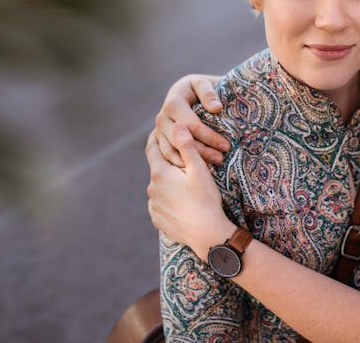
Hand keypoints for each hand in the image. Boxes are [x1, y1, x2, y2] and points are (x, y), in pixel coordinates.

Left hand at [146, 124, 235, 259]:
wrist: (207, 235)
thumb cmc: (205, 200)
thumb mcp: (199, 170)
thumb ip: (187, 146)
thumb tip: (177, 125)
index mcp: (160, 173)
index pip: (152, 148)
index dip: (156, 137)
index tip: (160, 130)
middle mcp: (152, 189)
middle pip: (157, 168)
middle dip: (167, 162)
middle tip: (182, 158)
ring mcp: (154, 206)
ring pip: (159, 187)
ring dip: (168, 182)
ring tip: (186, 183)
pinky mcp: (158, 219)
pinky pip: (161, 203)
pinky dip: (168, 199)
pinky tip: (181, 201)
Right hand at [155, 74, 230, 165]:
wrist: (188, 92)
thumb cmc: (201, 88)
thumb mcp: (204, 83)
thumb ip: (208, 92)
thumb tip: (215, 108)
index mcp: (173, 102)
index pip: (191, 124)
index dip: (209, 136)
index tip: (226, 145)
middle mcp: (162, 117)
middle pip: (181, 140)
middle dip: (202, 151)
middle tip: (221, 159)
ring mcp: (159, 130)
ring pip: (172, 151)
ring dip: (191, 161)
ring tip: (212, 167)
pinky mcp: (159, 140)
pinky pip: (167, 156)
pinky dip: (181, 164)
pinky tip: (197, 169)